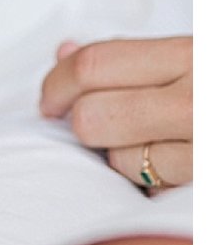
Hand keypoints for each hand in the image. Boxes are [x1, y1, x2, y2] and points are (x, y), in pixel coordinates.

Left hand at [41, 36, 191, 191]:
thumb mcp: (193, 63)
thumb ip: (134, 60)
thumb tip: (64, 51)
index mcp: (192, 56)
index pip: (94, 65)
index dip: (58, 85)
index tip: (50, 103)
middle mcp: (198, 98)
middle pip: (92, 116)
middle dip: (86, 128)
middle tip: (105, 133)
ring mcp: (204, 144)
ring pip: (121, 161)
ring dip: (128, 161)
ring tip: (162, 151)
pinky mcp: (205, 183)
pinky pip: (156, 193)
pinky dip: (157, 188)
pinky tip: (179, 173)